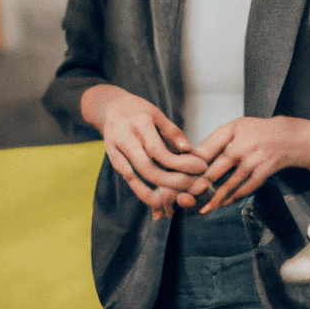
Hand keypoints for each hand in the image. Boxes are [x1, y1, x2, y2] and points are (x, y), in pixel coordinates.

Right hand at [81, 85, 208, 219]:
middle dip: (172, 181)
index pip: (158, 150)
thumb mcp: (157, 113)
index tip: (200, 167)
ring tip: (176, 200)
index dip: (180, 162)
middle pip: (147, 167)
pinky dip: (143, 193)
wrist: (109, 107)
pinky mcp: (113, 160)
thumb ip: (173, 132)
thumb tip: (191, 151)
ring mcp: (116, 151)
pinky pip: (129, 180)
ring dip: (156, 193)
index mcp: (139, 124)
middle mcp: (125, 138)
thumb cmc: (138, 110)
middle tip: (193, 186)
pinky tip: (158, 202)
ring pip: (135, 178)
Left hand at [194, 116, 297, 212]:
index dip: (194, 163)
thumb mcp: (236, 127)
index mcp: (232, 132)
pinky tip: (224, 204)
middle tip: (188, 196)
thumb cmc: (258, 131)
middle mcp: (242, 147)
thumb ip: (216, 140)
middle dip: (201, 185)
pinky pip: (247, 188)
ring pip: (231, 183)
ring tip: (205, 207)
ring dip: (217, 197)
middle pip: (216, 169)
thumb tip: (195, 155)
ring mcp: (254, 161)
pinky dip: (235, 197)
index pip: (207, 149)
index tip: (184, 175)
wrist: (289, 137)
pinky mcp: (264, 172)